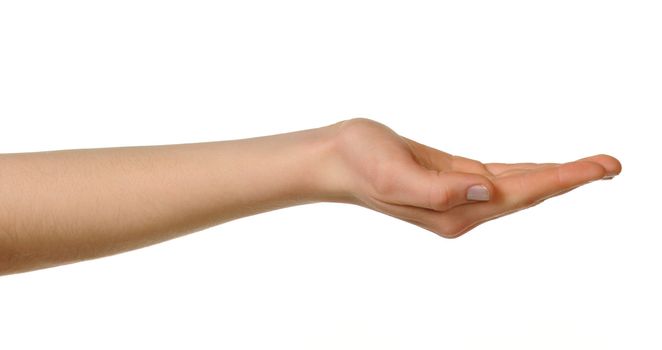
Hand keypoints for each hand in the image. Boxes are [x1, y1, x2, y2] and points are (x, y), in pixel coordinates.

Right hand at [330, 118, 621, 237]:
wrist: (337, 159)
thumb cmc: (360, 163)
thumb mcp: (394, 174)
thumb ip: (439, 189)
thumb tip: (486, 191)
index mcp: (452, 211)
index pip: (518, 193)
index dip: (561, 178)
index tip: (598, 167)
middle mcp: (461, 209)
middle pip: (527, 193)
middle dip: (570, 178)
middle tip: (612, 164)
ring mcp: (458, 197)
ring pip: (517, 186)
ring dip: (555, 176)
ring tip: (592, 166)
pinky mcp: (452, 181)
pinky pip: (499, 178)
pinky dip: (527, 173)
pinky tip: (544, 171)